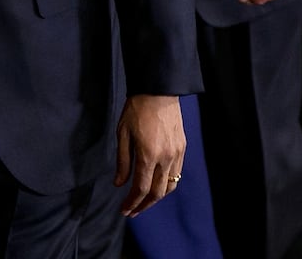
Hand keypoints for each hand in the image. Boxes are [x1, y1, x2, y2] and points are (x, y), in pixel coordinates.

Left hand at [114, 94, 184, 216]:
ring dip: (156, 198)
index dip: (132, 203)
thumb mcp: (123, 133)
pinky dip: (167, 185)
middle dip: (143, 206)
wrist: (158, 90)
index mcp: (148, 155)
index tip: (124, 210)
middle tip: (132, 211)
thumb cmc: (136, 109)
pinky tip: (157, 184)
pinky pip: (176, 174)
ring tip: (144, 201)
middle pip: (156, 193)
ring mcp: (176, 153)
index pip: (140, 189)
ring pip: (169, 186)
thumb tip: (119, 184)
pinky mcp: (182, 147)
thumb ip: (122, 161)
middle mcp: (165, 158)